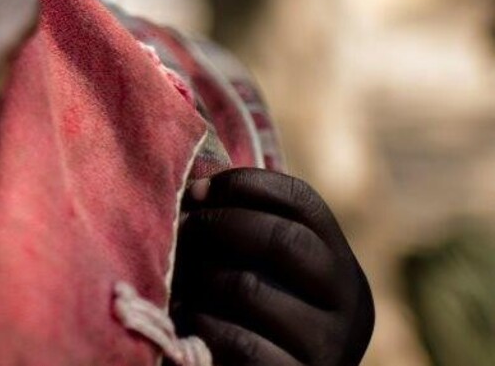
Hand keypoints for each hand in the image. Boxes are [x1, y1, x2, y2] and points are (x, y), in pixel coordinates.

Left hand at [172, 168, 373, 364]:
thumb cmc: (254, 324)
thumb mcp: (263, 275)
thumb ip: (245, 233)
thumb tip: (196, 190)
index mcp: (340, 267)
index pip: (303, 201)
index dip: (244, 184)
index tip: (197, 190)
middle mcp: (350, 304)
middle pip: (282, 238)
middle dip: (218, 225)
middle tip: (181, 230)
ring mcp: (330, 346)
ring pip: (249, 288)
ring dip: (200, 279)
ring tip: (179, 283)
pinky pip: (237, 340)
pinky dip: (202, 324)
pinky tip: (189, 323)